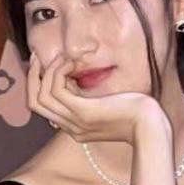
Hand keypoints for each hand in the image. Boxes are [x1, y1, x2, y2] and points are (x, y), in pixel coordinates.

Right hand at [26, 52, 164, 145]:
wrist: (151, 127)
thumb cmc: (137, 113)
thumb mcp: (107, 105)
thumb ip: (89, 98)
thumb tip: (75, 79)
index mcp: (75, 127)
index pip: (43, 108)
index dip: (39, 84)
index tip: (44, 65)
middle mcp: (71, 127)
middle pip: (34, 103)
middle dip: (32, 77)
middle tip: (36, 57)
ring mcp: (76, 121)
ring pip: (42, 96)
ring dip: (47, 72)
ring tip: (62, 58)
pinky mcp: (84, 112)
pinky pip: (57, 89)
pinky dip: (59, 72)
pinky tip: (71, 62)